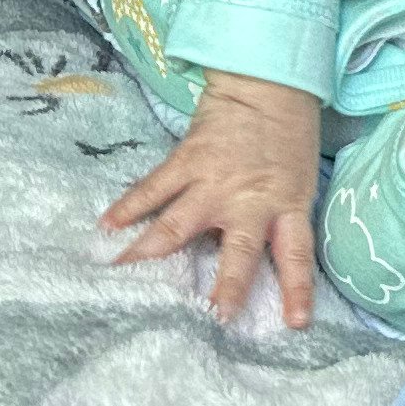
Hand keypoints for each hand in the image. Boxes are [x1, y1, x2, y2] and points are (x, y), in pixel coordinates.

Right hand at [103, 75, 323, 327]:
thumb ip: (280, 220)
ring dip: (151, 253)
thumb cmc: (289, 136)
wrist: (269, 81)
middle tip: (211, 318)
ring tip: (124, 277)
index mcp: (285, 205)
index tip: (295, 323)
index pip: (295, 254)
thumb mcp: (297, 182)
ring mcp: (215, 181)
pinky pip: (154, 187)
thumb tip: (260, 264)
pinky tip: (106, 225)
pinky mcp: (187, 159)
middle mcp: (250, 200)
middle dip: (225, 287)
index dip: (297, 288)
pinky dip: (129, 206)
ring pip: (180, 225)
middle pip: (238, 251)